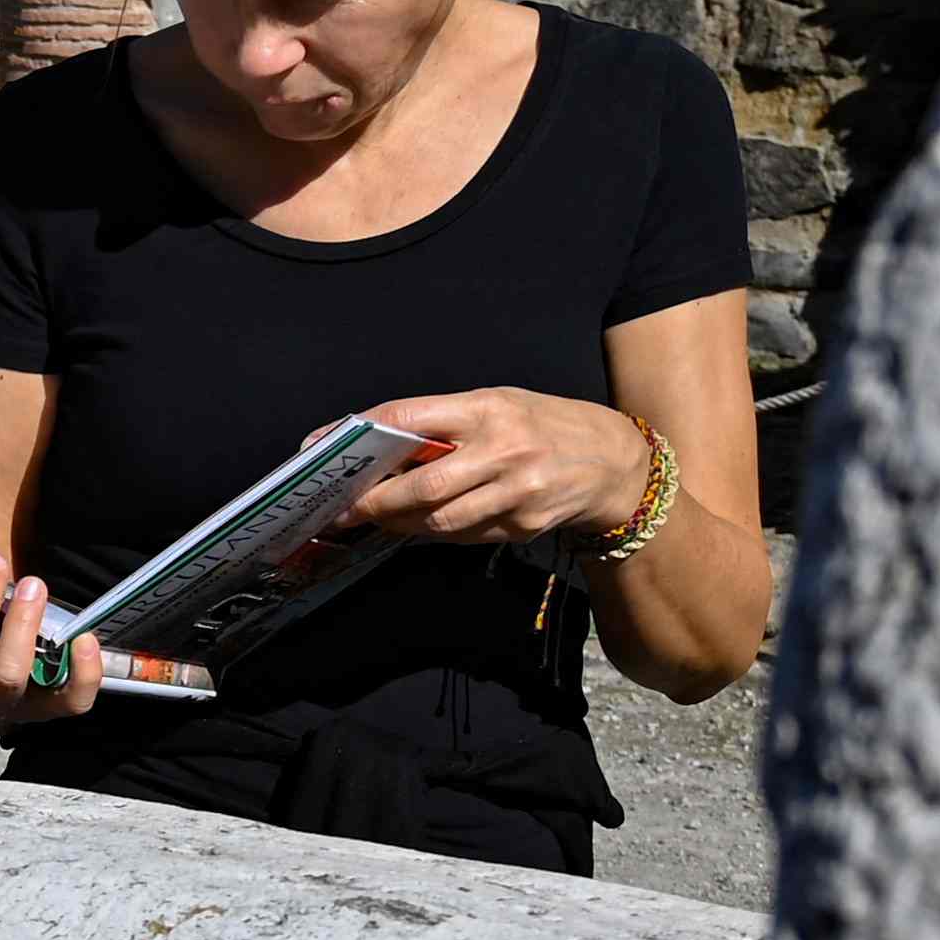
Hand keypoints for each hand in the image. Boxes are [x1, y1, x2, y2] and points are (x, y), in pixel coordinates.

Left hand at [348, 389, 652, 547]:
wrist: (615, 462)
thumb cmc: (544, 426)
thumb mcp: (498, 404)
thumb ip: (445, 423)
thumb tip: (382, 449)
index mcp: (488, 408)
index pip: (409, 418)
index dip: (361, 434)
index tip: (325, 448)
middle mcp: (503, 450)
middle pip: (421, 486)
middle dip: (374, 501)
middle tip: (344, 508)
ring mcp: (515, 492)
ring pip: (439, 521)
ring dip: (400, 524)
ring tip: (378, 518)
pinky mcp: (523, 525)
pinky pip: (464, 536)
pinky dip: (436, 533)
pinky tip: (421, 526)